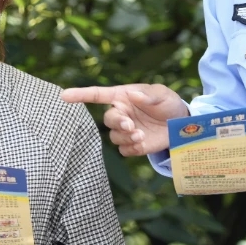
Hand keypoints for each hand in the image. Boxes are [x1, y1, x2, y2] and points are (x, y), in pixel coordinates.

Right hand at [61, 84, 189, 155]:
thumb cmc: (168, 103)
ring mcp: (126, 130)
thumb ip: (149, 95)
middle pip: (107, 120)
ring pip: (114, 137)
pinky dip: (132, 148)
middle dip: (117, 123)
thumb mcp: (163, 94)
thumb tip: (133, 95)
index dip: (80, 95)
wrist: (181, 124)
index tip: (64, 96)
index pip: (97, 95)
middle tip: (131, 125)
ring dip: (126, 137)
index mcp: (123, 97)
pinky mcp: (133, 145)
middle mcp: (121, 114)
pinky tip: (143, 143)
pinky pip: (124, 150)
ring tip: (141, 135)